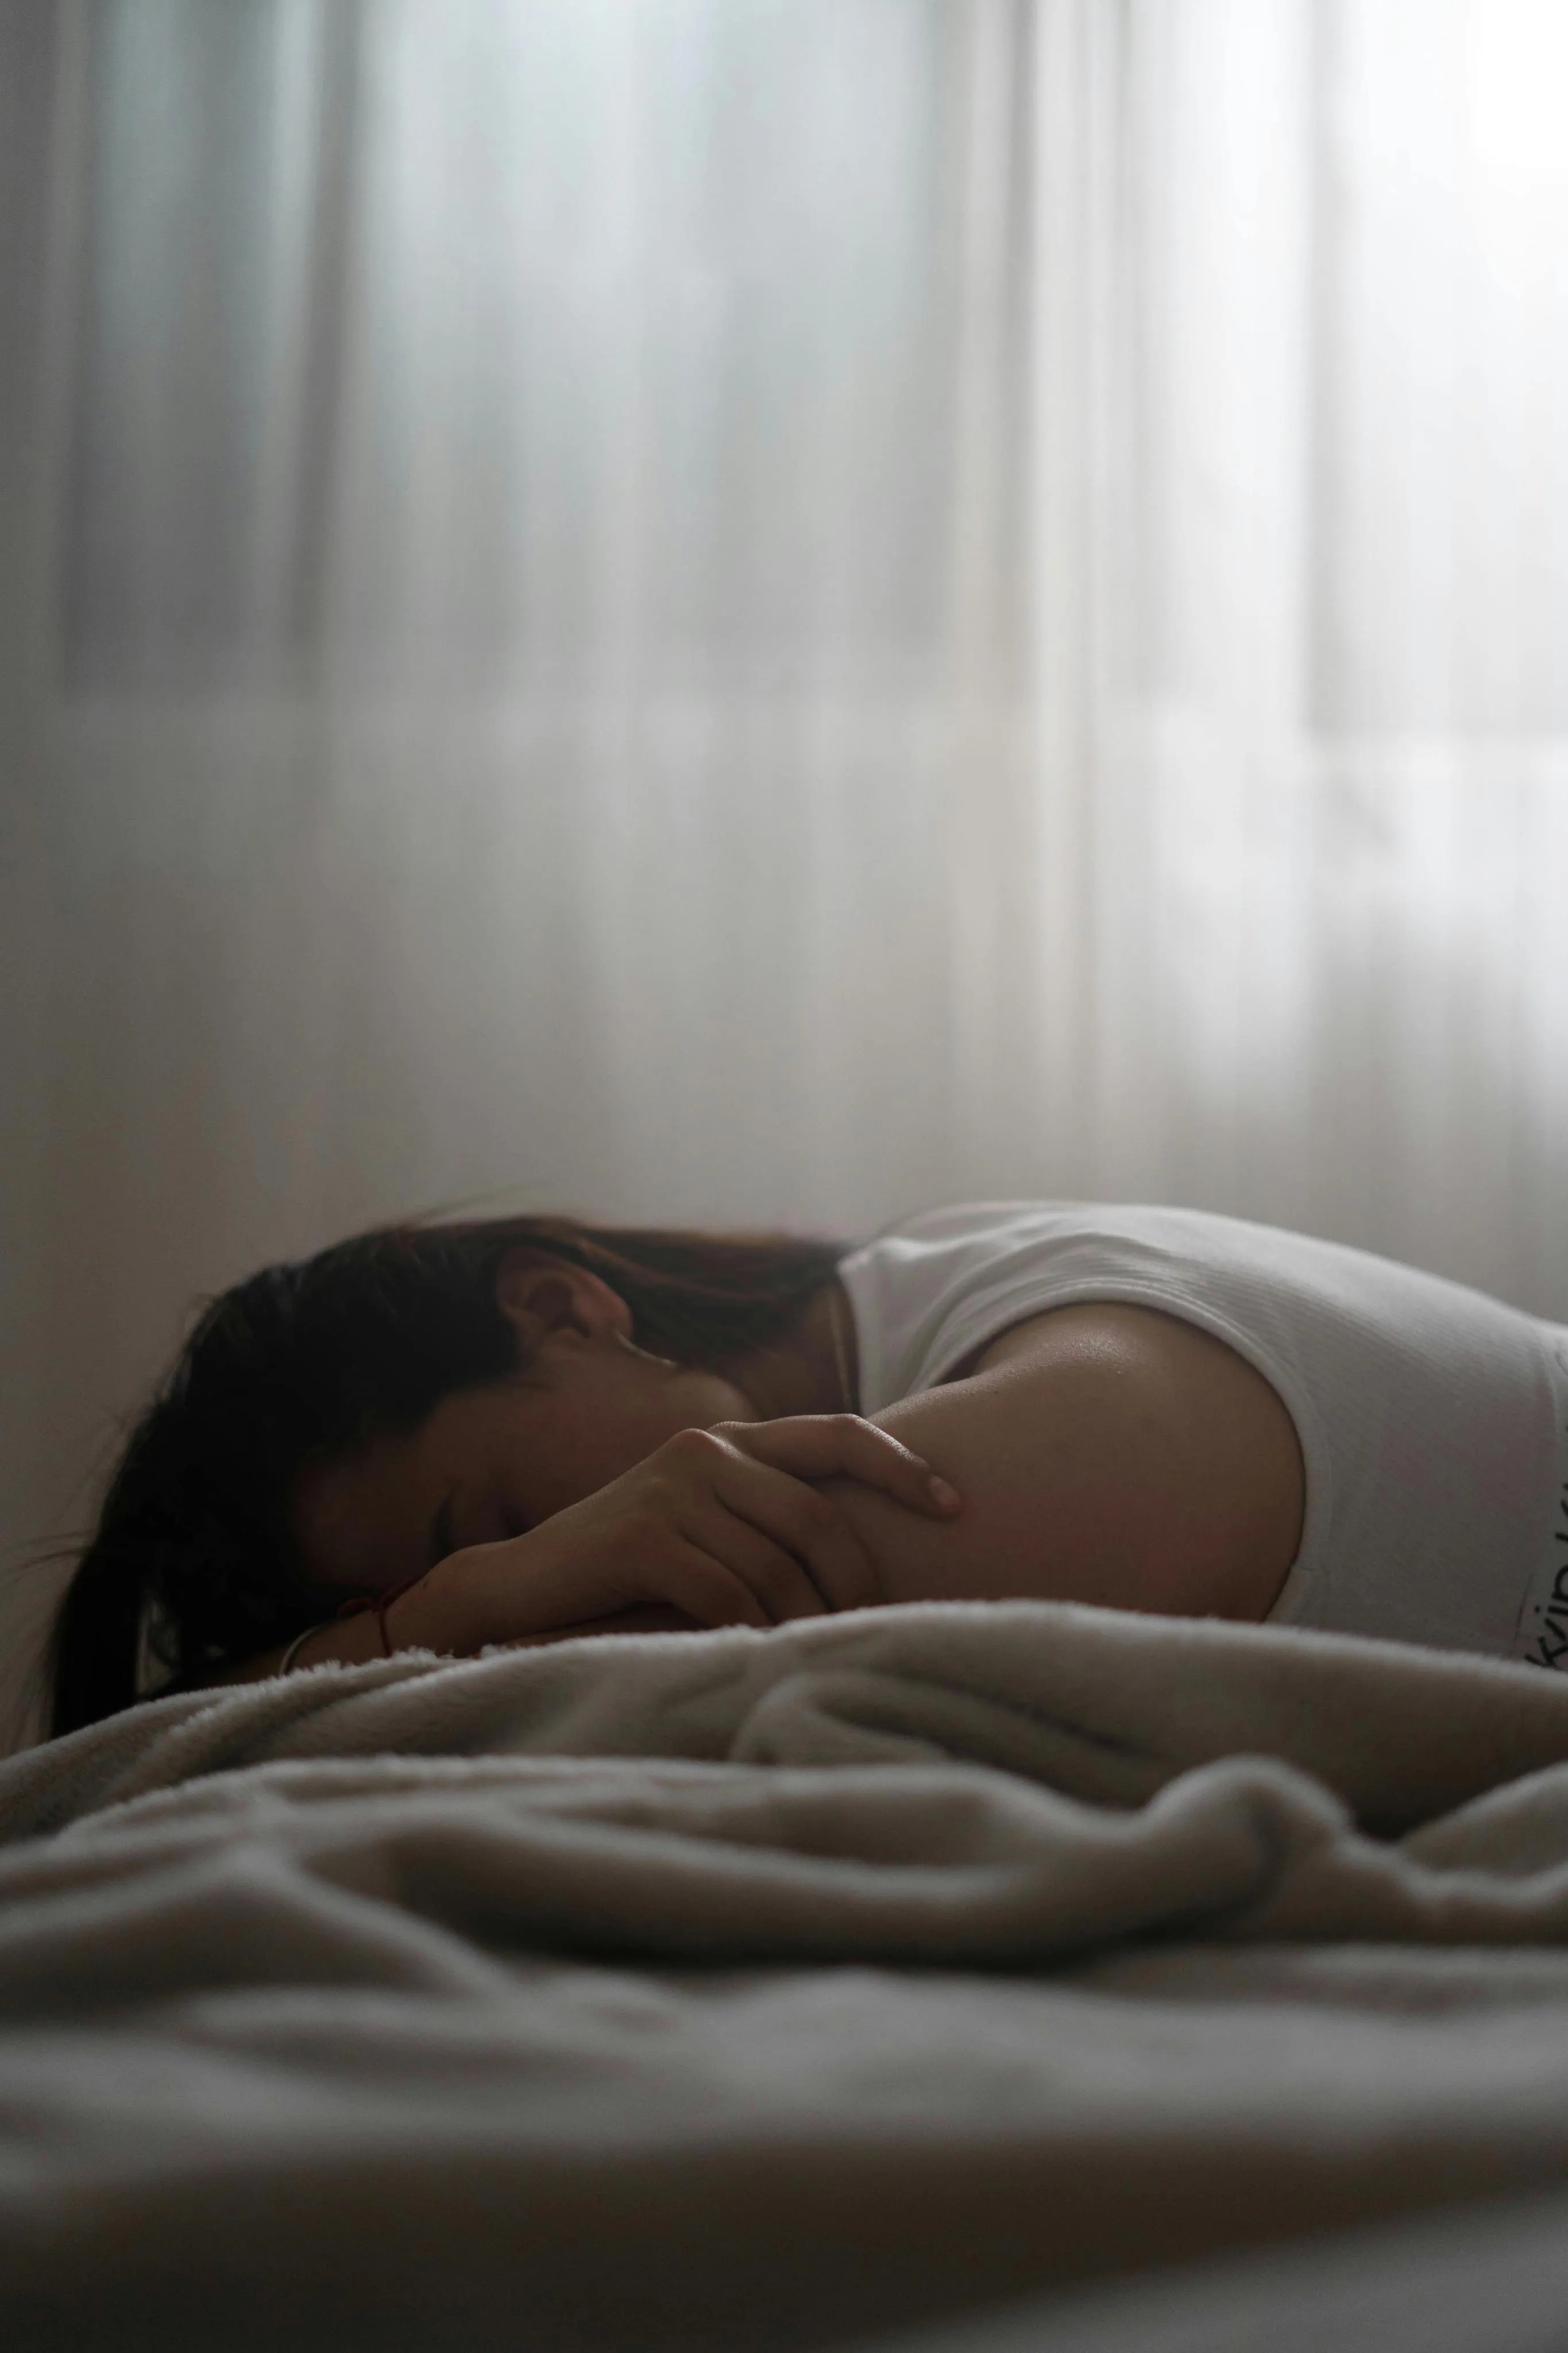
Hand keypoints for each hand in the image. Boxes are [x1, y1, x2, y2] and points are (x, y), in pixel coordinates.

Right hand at [397, 1416, 961, 1653]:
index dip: (901, 1465)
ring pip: (776, 1565)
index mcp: (731, 1441)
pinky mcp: (642, 1534)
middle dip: (852, 1582)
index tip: (956, 1504)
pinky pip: (727, 1593)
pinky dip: (750, 1633)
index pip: (837, 1434)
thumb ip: (766, 1521)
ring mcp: (671, 1487)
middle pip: (817, 1517)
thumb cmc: (627, 1573)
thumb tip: (862, 1563)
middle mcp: (705, 1450)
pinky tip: (752, 1655)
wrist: (520, 1589)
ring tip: (808, 1656)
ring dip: (800, 1622)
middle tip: (866, 1629)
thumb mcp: (703, 1527)